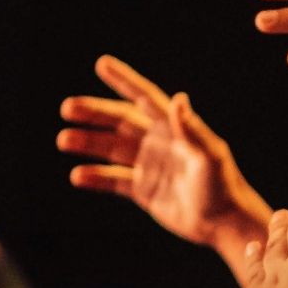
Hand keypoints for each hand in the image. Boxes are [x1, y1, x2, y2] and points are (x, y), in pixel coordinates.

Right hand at [59, 55, 271, 272]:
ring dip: (88, 142)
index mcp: (175, 129)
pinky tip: (77, 175)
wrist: (223, 224)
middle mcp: (160, 143)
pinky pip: (114, 180)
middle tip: (68, 108)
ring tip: (64, 139)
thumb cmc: (222, 187)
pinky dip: (95, 176)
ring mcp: (150, 165)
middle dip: (95, 113)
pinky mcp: (144, 189)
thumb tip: (178, 99)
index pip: (145, 98)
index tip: (103, 63)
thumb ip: (191, 130)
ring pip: (112, 148)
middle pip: (121, 121)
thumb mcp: (210, 156)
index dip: (125, 80)